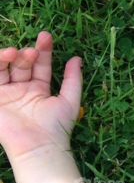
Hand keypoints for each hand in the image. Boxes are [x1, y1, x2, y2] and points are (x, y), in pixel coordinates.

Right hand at [0, 31, 83, 161]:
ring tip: (14, 53)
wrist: (38, 146)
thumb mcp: (70, 101)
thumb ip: (73, 80)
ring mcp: (6, 94)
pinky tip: (1, 57)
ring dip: (7, 57)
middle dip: (26, 54)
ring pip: (3, 68)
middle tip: (32, 52)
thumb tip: (77, 58)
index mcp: (39, 90)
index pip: (40, 65)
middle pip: (21, 64)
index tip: (46, 36)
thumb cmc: (56, 127)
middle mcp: (21, 90)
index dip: (43, 50)